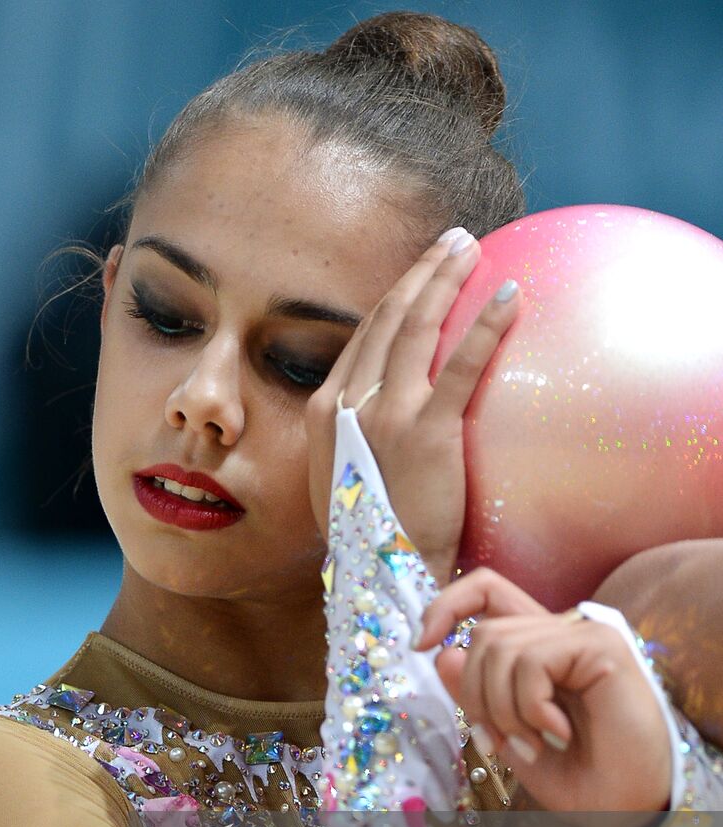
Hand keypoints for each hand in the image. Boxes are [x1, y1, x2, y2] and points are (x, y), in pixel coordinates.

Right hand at [305, 228, 521, 588]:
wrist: (381, 576)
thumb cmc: (370, 535)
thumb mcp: (341, 479)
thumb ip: (354, 436)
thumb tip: (380, 415)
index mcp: (323, 410)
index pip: (364, 336)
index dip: (395, 297)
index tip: (421, 275)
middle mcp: (347, 401)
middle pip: (388, 317)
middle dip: (422, 272)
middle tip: (452, 243)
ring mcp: (385, 413)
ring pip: (417, 326)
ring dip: (445, 277)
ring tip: (471, 247)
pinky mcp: (427, 430)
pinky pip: (462, 364)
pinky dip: (485, 324)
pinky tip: (509, 295)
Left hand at [415, 567, 671, 813]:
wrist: (626, 812)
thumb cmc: (577, 776)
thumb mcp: (508, 735)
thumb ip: (476, 694)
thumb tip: (441, 653)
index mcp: (537, 645)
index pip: (484, 592)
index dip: (446, 606)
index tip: (420, 645)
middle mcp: (559, 632)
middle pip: (482, 631)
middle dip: (474, 695)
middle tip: (499, 742)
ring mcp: (583, 633)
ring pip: (499, 646)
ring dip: (503, 710)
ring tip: (533, 744)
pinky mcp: (602, 644)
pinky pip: (532, 661)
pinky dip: (531, 707)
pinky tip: (558, 733)